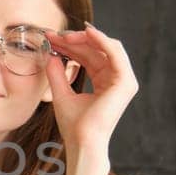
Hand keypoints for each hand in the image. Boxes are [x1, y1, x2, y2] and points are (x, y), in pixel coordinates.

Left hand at [43, 22, 138, 153]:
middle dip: (75, 40)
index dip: (71, 46)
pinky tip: (85, 33)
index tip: (51, 39)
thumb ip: (57, 73)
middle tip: (54, 35)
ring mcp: (124, 80)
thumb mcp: (61, 93)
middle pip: (97, 49)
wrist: (83, 141)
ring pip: (106, 47)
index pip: (89, 56)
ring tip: (64, 36)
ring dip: (85, 38)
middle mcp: (116, 79)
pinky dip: (101, 40)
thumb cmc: (74, 125)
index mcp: (105, 82)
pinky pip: (114, 53)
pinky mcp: (126, 81)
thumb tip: (50, 54)